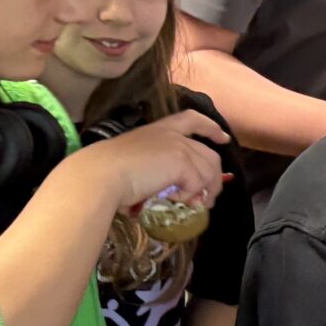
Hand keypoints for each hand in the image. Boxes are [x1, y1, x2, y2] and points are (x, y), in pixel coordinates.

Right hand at [76, 108, 229, 214]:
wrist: (101, 175)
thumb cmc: (108, 173)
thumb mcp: (137, 166)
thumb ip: (157, 173)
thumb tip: (173, 196)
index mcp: (159, 129)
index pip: (192, 119)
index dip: (211, 128)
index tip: (223, 138)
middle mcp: (172, 134)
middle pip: (209, 154)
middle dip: (215, 178)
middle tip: (209, 198)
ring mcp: (179, 146)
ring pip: (208, 171)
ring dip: (204, 192)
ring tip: (192, 205)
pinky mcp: (182, 162)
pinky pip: (198, 183)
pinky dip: (189, 196)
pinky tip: (174, 200)